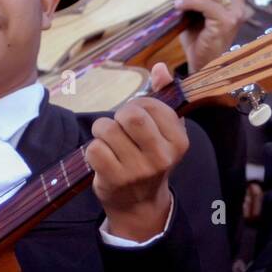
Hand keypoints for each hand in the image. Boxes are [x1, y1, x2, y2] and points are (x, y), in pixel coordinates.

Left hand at [87, 63, 187, 241]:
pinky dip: (93, 149)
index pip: (152, 106)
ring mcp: (137, 170)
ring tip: (109, 143)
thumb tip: (160, 67)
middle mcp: (161, 157)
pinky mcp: (114, 179)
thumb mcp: (165, 132)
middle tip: (120, 127)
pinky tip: (102, 157)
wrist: (140, 204)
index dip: (139, 105)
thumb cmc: (151, 160)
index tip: (138, 118)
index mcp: (179, 142)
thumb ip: (163, 98)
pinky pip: (94, 148)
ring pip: (107, 129)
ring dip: (102, 132)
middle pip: (131, 115)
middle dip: (119, 115)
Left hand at [175, 0, 246, 72]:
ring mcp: (235, 16)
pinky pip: (207, 3)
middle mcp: (240, 8)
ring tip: (180, 3)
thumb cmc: (198, 39)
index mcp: (236, 4)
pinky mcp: (226, 23)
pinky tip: (181, 7)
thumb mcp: (193, 12)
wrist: (200, 63)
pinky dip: (191, 2)